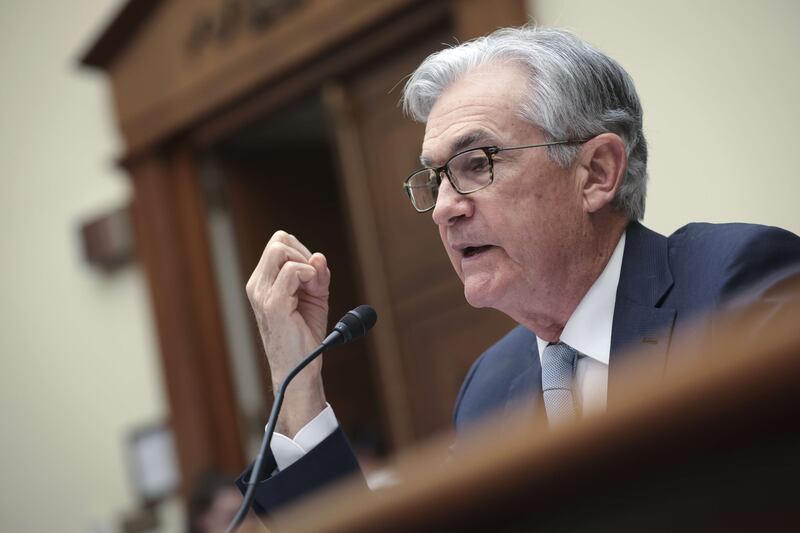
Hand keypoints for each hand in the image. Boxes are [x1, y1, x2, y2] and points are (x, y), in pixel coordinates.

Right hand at [246, 231, 330, 435]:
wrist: (300, 369)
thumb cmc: (304, 334)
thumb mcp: (315, 297)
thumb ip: (318, 274)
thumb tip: (318, 257)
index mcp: (263, 281)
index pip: (279, 243)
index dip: (301, 252)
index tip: (313, 276)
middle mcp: (257, 285)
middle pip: (279, 241)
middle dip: (304, 254)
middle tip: (314, 282)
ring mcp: (262, 294)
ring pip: (281, 249)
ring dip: (306, 264)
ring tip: (313, 289)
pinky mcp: (273, 304)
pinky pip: (291, 270)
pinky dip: (308, 274)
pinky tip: (312, 292)